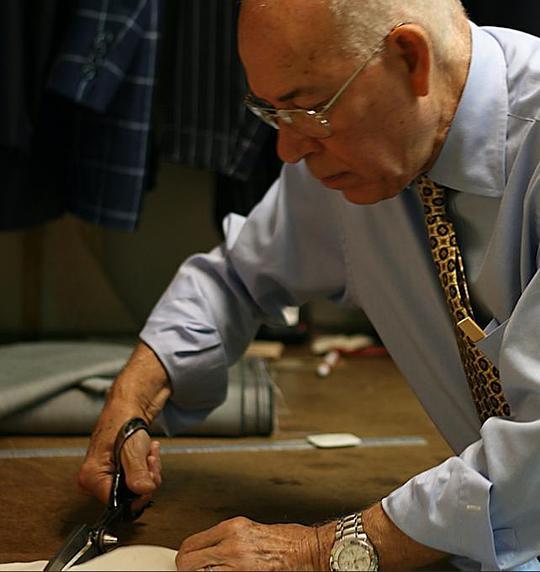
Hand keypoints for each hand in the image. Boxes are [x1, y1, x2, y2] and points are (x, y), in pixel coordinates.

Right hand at [78, 424, 161, 508]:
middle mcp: (96, 478)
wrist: (130, 404)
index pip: (116, 504)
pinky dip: (148, 465)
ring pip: (137, 486)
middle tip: (150, 461)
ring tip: (149, 452)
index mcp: (91, 477)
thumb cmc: (123, 421)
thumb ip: (137, 473)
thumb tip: (143, 491)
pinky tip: (148, 452)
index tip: (148, 479)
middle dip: (146, 479)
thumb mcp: (132, 449)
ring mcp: (108, 473)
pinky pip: (139, 476)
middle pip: (128, 495)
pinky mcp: (119, 468)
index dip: (137, 495)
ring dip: (149, 470)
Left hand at [175, 516, 335, 570]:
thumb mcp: (251, 530)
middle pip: (188, 563)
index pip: (190, 545)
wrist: (309, 551)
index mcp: (232, 528)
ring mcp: (238, 565)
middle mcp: (232, 545)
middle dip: (187, 570)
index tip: (187, 562)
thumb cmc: (287, 541)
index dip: (185, 558)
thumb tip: (206, 552)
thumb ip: (227, 539)